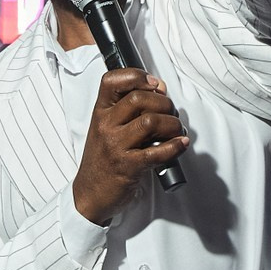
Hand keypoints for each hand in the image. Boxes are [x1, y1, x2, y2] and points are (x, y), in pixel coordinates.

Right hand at [72, 67, 188, 224]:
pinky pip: (158, 152)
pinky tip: (180, 144)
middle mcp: (105, 126)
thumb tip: (160, 87)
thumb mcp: (108, 128)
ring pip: (151, 121)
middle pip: (139, 98)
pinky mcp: (128, 167)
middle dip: (164, 103)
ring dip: (172, 124)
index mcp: (100, 112)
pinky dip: (176, 146)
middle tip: (171, 114)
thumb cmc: (103, 160)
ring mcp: (115, 146)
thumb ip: (131, 108)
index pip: (112, 81)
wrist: (90, 194)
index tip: (154, 84)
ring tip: (176, 131)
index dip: (136, 76)